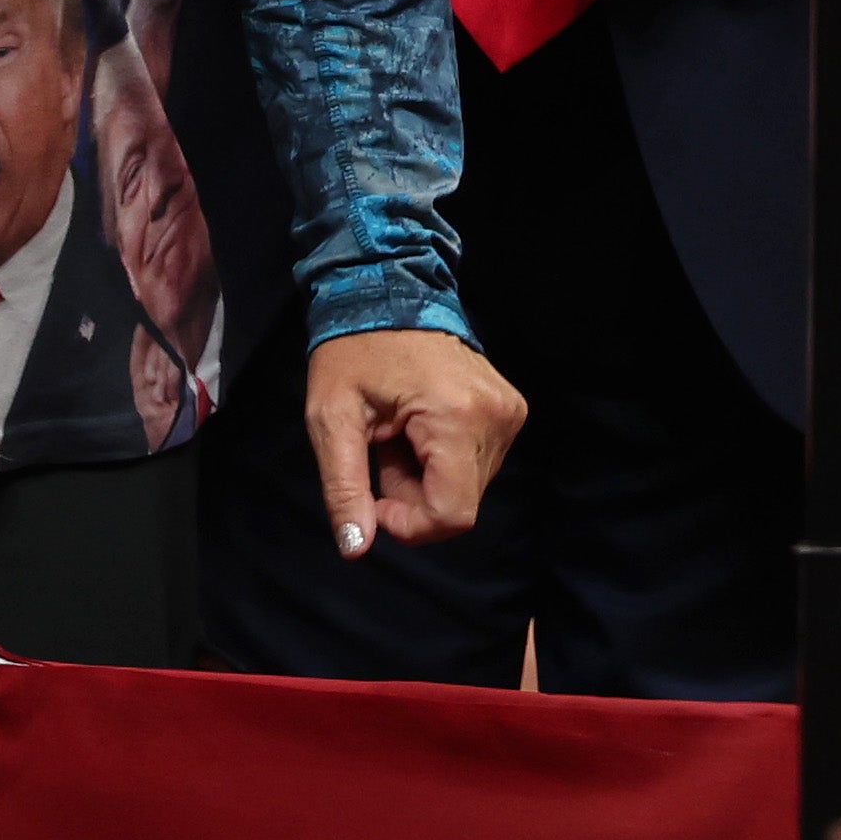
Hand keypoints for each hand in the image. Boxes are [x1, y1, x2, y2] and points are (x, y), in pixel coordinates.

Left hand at [305, 327, 522, 554]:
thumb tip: (355, 549)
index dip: (410, 525)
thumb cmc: (352, 350)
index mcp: (455, 417)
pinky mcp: (510, 408)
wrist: (387, 290)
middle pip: (460, 503)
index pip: (452, 514)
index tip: (374, 498)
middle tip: (380, 451)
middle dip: (413, 495)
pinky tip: (417, 427)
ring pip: (469, 487)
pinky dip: (442, 459)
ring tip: (397, 434)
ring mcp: (509, 412)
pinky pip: (478, 462)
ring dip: (426, 478)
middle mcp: (495, 417)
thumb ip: (344, 487)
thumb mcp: (330, 418)